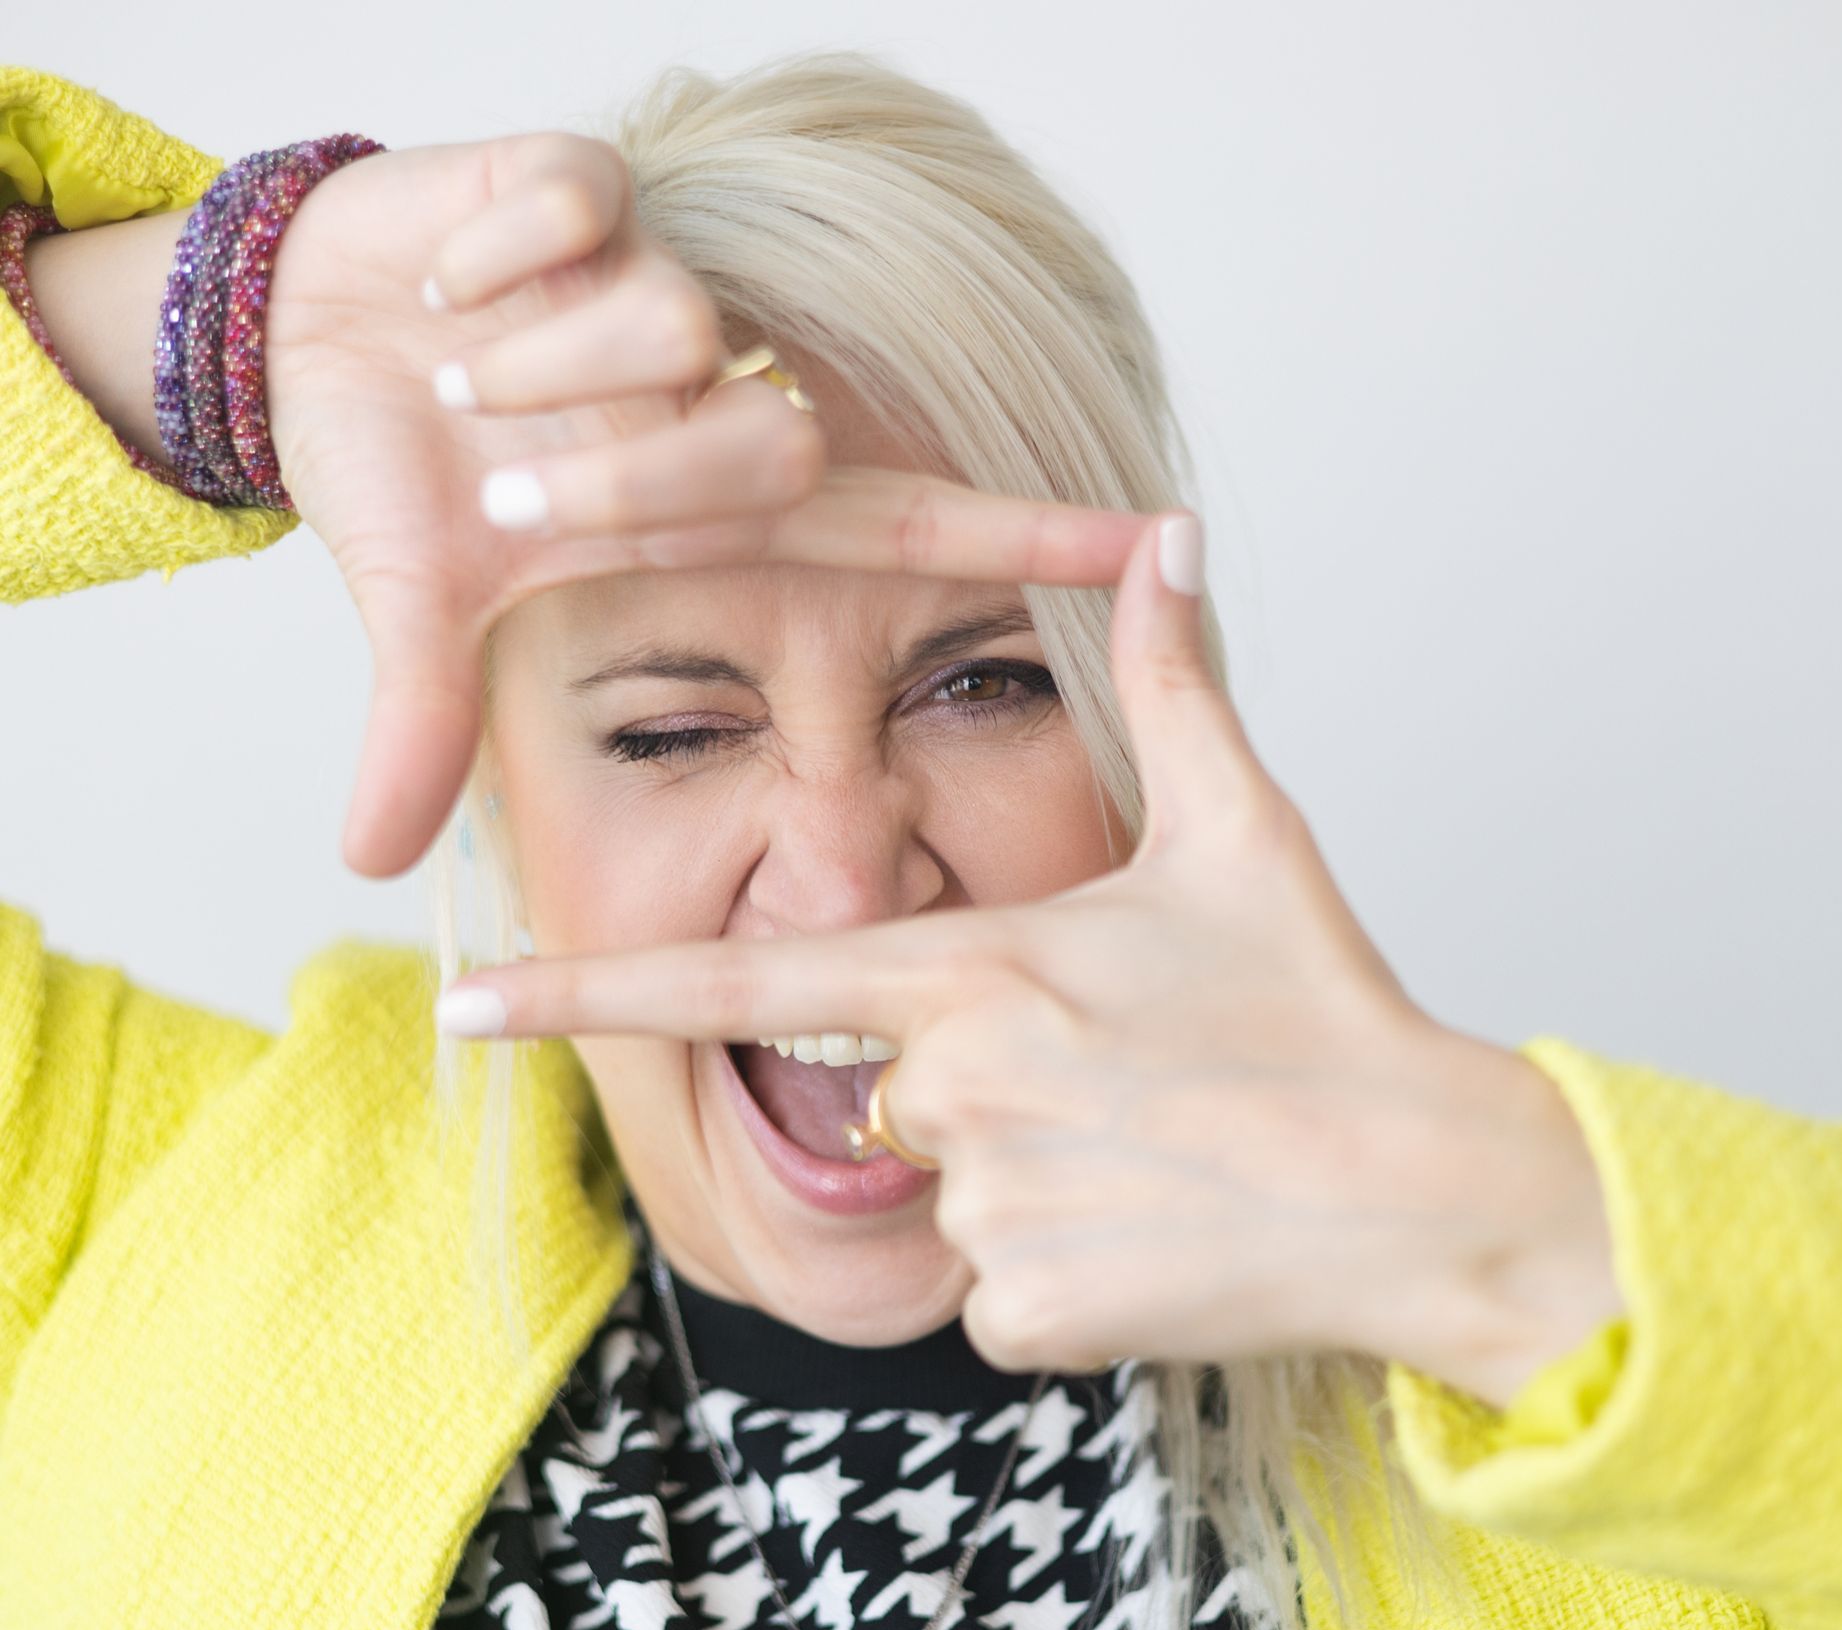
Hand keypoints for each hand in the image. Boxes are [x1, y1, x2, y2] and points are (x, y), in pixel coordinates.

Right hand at [258, 132, 1148, 877]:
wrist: (307, 337)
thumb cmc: (402, 475)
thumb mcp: (429, 607)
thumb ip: (427, 724)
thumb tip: (366, 862)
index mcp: (711, 501)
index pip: (909, 522)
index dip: (1035, 536)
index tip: (1162, 541)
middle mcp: (715, 391)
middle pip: (768, 443)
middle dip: (625, 480)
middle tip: (507, 482)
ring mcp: (660, 281)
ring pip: (670, 329)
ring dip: (542, 369)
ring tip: (466, 374)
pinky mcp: (591, 183)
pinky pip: (578, 212)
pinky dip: (498, 257)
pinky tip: (458, 283)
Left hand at [436, 513, 1621, 1399]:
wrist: (1424, 1188)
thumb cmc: (1323, 1005)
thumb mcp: (1241, 832)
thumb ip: (1169, 685)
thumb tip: (1164, 539)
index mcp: (975, 968)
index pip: (741, 982)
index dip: (585, 993)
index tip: (463, 1004)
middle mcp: (954, 1087)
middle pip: (881, 1094)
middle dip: (969, 1088)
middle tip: (1115, 1077)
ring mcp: (987, 1207)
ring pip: (942, 1194)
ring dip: (1025, 1177)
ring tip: (1148, 1151)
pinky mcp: (1027, 1312)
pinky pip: (993, 1286)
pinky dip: (1058, 1264)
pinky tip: (1155, 1231)